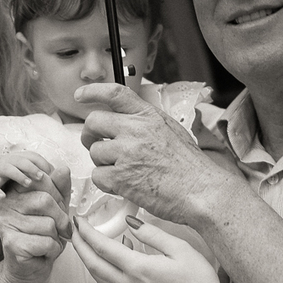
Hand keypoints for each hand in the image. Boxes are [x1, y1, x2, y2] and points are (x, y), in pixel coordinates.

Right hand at [0, 150, 59, 205]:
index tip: (54, 177)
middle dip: (33, 168)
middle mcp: (11, 161)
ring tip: (28, 184)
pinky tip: (3, 197)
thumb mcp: (33, 178)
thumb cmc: (19, 181)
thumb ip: (48, 177)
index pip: (35, 157)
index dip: (44, 165)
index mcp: (23, 159)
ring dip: (19, 175)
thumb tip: (65, 170)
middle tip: (42, 177)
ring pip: (8, 168)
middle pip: (22, 160)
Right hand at [0, 171, 70, 282]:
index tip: (57, 213)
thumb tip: (62, 168)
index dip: (58, 198)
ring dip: (56, 238)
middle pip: (46, 201)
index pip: (43, 182)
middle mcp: (5, 205)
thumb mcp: (55, 210)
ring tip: (46, 244)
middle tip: (56, 232)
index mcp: (14, 193)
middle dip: (59, 219)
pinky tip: (42, 254)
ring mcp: (6, 224)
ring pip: (49, 224)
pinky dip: (52, 251)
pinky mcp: (11, 243)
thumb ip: (59, 189)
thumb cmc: (40, 239)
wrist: (26, 271)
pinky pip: (47, 242)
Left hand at [71, 215, 234, 282]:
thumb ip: (152, 234)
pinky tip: (113, 259)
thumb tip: (130, 223)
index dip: (86, 232)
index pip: (102, 247)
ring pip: (98, 276)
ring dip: (88, 259)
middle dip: (79, 245)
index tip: (78, 219)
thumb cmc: (198, 282)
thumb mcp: (180, 249)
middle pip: (93, 264)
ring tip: (85, 243)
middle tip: (73, 229)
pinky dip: (103, 269)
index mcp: (138, 268)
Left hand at [75, 83, 230, 223]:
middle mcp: (135, 130)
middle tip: (96, 144)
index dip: (93, 92)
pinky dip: (107, 183)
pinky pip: (98, 176)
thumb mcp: (171, 130)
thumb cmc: (190, 166)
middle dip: (89, 134)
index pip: (114, 93)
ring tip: (123, 171)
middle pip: (93, 122)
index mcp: (148, 116)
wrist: (201, 190)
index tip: (81, 95)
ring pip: (94, 152)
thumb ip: (146, 123)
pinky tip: (124, 185)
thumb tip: (126, 121)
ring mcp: (127, 153)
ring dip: (103, 163)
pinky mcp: (121, 177)